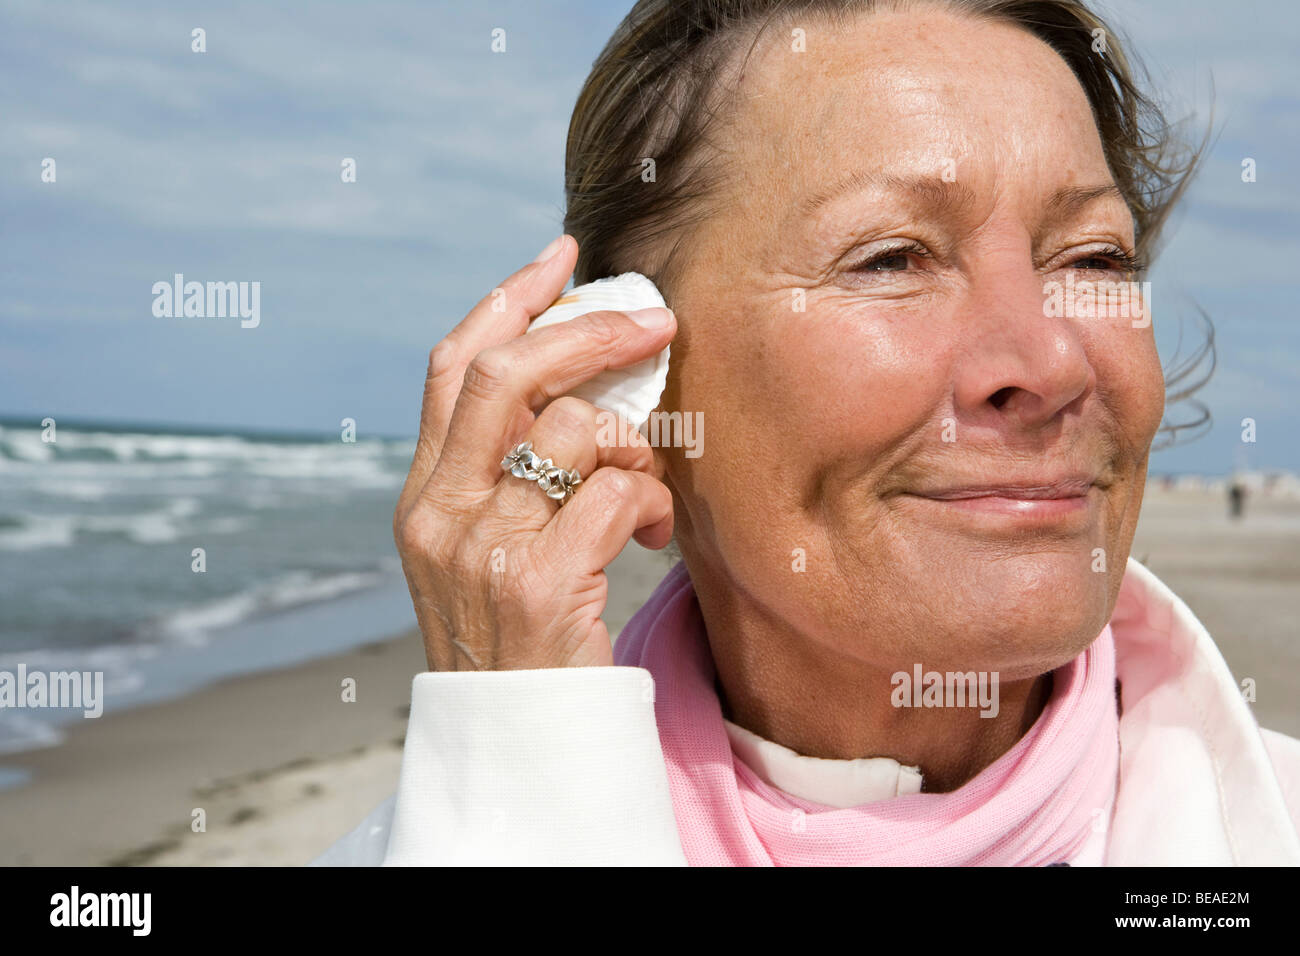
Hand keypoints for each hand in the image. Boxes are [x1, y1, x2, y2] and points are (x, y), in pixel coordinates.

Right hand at [393, 235, 676, 670]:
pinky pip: (614, 494)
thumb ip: (506, 477)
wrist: (516, 742)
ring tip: (649, 492)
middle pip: (505, 374)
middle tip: (654, 320)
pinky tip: (651, 535)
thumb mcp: (482, 552)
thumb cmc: (518, 639)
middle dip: (588, 331)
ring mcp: (482, 548)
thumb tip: (581, 386)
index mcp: (422, 497)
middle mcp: (439, 514)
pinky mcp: (538, 584)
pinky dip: (650, 504)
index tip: (562, 257)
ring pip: (577, 431)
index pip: (451, 368)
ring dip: (637, 448)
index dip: (508, 301)